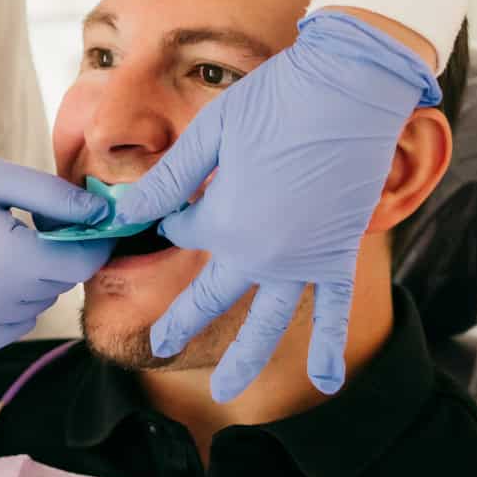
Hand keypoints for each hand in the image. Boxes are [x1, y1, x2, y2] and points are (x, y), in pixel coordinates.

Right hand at [0, 158, 115, 349]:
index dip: (91, 240)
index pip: (83, 262)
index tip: (79, 222)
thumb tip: (107, 215)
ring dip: (33, 280)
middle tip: (23, 230)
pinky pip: (18, 321)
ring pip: (42, 303)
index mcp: (5, 257)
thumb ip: (55, 197)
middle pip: (62, 282)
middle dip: (56, 256)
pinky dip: (13, 301)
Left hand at [114, 11, 439, 399]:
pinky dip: (330, 346)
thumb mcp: (210, 134)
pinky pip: (336, 310)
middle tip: (157, 344)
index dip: (176, 217)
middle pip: (212, 295)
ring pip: (269, 321)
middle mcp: (261, 252)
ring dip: (246, 358)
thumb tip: (125, 211)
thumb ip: (168, 181)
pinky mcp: (340, 252)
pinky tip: (326, 381)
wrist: (351, 86)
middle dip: (180, 319)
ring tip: (225, 390)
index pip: (185, 233)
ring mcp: (304, 259)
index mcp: (223, 221)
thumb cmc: (276, 99)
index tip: (178, 202)